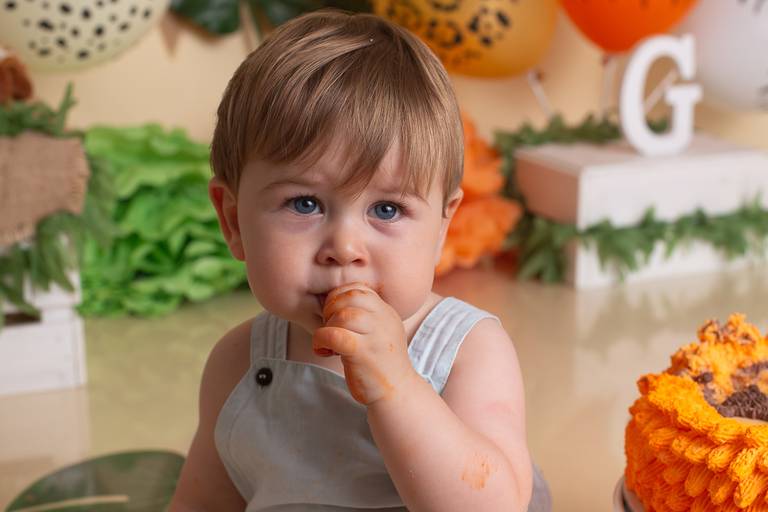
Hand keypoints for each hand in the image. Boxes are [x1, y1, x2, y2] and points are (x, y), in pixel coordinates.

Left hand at [312, 282, 417, 405]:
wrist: (398, 392)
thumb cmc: (381, 364)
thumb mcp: (379, 333)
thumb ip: (365, 316)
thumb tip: (334, 302)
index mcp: (387, 312)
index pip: (359, 289)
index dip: (339, 297)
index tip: (333, 315)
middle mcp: (384, 320)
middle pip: (350, 297)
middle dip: (331, 309)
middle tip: (328, 328)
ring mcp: (375, 336)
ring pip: (343, 315)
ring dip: (327, 326)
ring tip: (327, 342)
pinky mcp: (363, 353)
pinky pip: (335, 335)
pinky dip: (321, 340)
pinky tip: (324, 351)